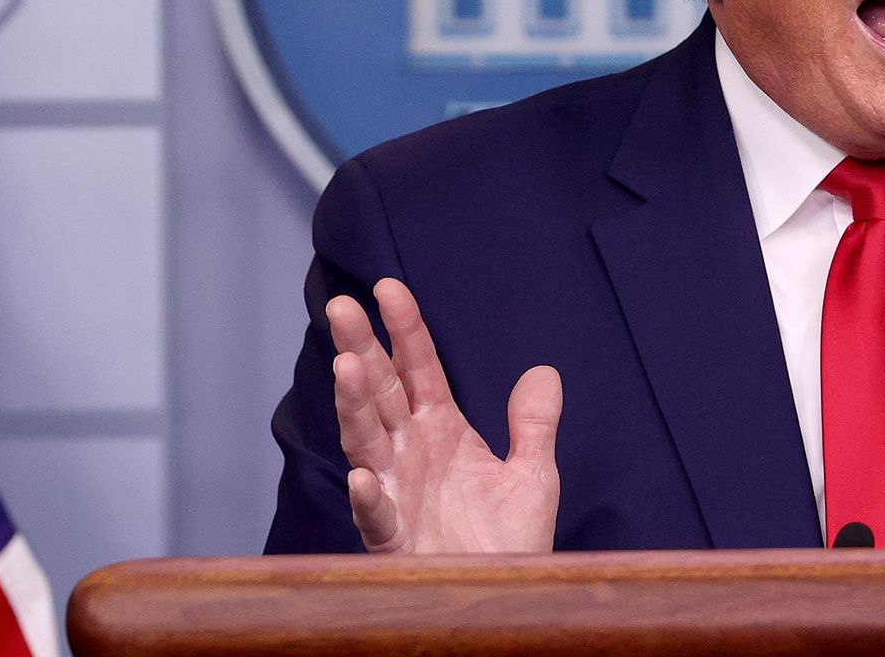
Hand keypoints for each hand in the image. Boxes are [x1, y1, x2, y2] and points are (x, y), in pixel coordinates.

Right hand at [326, 277, 562, 552]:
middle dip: (361, 349)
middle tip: (341, 307)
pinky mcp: (394, 539)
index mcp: (442, 432)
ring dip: (355, 406)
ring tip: (347, 367)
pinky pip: (377, 515)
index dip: (405, 330)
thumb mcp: (533, 475)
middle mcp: (412, 454)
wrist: (505, 597)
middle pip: (381, 392)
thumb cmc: (511, 542)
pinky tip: (366, 475)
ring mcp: (397, 493)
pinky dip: (370, 496)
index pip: (418, 369)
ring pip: (367, 440)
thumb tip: (543, 371)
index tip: (388, 287)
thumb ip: (534, 424)